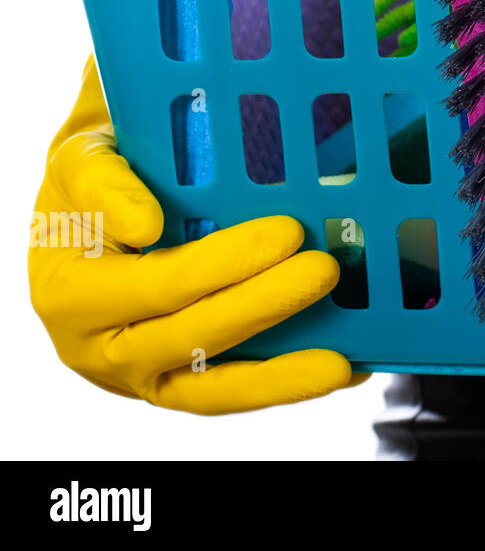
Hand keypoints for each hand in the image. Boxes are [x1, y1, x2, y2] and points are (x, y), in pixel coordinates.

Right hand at [29, 58, 363, 413]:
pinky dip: (288, 384)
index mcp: (71, 292)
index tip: (284, 233)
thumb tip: (144, 225)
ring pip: (213, 387)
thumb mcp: (82, 161)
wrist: (91, 214)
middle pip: (191, 335)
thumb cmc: (95, 180)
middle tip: (322, 269)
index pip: (158, 282)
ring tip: (340, 362)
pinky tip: (346, 368)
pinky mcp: (178, 388)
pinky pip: (235, 392)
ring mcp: (141, 374)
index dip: (221, 263)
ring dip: (282, 373)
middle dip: (263, 305)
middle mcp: (99, 347)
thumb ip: (103, 182)